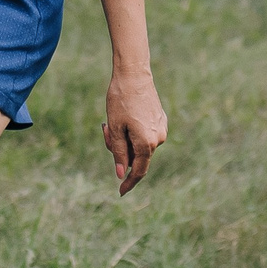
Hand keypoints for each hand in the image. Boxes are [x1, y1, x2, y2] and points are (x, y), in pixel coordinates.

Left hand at [103, 68, 165, 195]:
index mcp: (146, 143)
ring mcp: (161, 129)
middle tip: (105, 129)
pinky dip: (133, 131)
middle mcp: (158, 139)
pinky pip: (145, 134)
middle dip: (119, 150)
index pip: (138, 170)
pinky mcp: (160, 120)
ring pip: (140, 144)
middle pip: (136, 156)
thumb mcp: (114, 128)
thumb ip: (118, 153)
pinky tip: (126, 115)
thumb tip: (121, 174)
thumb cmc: (120, 101)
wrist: (134, 75)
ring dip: (125, 139)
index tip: (120, 192)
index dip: (128, 182)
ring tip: (113, 120)